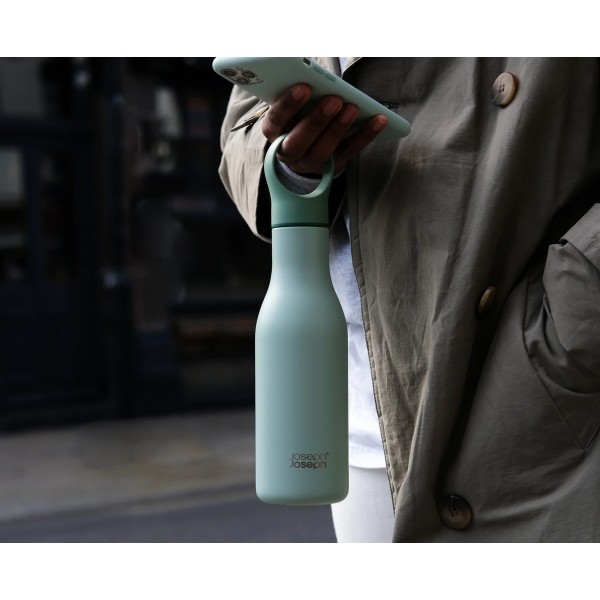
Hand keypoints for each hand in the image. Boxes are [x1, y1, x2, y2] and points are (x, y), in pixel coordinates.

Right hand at [261, 83, 387, 175]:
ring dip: (338, 128)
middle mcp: (289, 152)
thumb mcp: (292, 108)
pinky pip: (349, 152)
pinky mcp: (333, 166)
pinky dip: (365, 136)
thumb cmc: (298, 118)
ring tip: (352, 108)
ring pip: (322, 151)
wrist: (303, 154)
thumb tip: (316, 77)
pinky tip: (379, 120)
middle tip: (334, 100)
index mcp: (274, 132)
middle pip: (298, 142)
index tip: (303, 87)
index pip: (275, 120)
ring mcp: (310, 163)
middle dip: (316, 121)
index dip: (288, 105)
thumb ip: (298, 95)